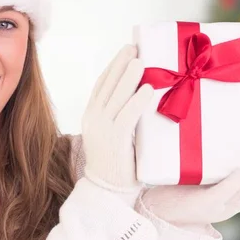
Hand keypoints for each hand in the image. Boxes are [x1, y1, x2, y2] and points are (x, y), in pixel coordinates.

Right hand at [82, 44, 153, 198]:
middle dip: (121, 64)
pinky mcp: (115, 141)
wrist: (107, 192)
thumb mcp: (116, 136)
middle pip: (107, 85)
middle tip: (134, 47)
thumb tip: (143, 97)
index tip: (125, 52)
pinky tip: (148, 89)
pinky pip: (127, 116)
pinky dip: (138, 101)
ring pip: (116, 96)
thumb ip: (123, 117)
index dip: (113, 66)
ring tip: (140, 60)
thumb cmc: (118, 165)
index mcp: (91, 116)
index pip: (101, 85)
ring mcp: (102, 129)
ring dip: (129, 76)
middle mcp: (93, 119)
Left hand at [142, 147, 239, 225]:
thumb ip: (203, 160)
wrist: (148, 209)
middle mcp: (222, 207)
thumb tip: (208, 126)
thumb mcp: (192, 173)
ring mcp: (213, 208)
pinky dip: (235, 183)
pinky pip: (222, 195)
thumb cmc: (167, 188)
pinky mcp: (199, 205)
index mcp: (224, 200)